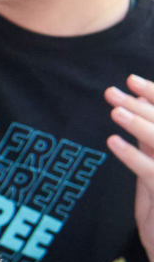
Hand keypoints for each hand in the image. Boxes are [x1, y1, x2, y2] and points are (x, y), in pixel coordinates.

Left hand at [106, 74, 153, 261]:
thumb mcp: (151, 181)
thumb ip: (148, 150)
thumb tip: (133, 121)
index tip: (132, 80)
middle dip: (141, 104)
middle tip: (112, 89)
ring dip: (138, 124)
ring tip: (114, 109)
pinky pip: (152, 172)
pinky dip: (132, 156)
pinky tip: (112, 142)